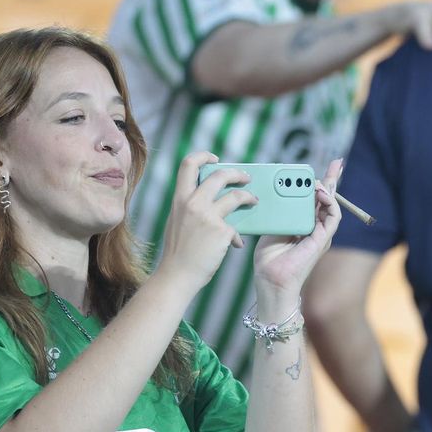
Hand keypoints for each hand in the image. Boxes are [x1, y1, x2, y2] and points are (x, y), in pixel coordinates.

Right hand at [154, 152, 248, 292]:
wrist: (177, 275)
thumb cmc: (178, 253)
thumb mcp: (178, 222)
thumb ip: (191, 209)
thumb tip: (212, 203)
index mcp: (180, 199)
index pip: (188, 164)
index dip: (204, 155)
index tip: (215, 158)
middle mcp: (193, 203)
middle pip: (220, 175)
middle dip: (237, 173)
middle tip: (246, 178)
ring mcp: (208, 216)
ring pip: (236, 196)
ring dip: (249, 197)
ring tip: (254, 201)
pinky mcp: (221, 231)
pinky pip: (236, 228)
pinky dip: (237, 236)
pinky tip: (236, 244)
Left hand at [251, 159, 343, 310]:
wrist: (272, 281)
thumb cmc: (269, 260)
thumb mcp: (272, 228)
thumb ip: (281, 212)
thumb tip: (282, 192)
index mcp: (303, 225)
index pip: (313, 200)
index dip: (319, 184)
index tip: (318, 169)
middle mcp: (315, 228)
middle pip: (327, 199)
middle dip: (332, 179)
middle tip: (337, 162)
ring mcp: (321, 234)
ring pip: (331, 206)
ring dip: (329, 190)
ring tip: (322, 179)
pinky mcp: (323, 239)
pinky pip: (333, 218)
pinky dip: (330, 203)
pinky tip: (322, 193)